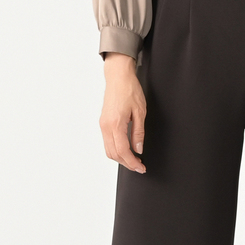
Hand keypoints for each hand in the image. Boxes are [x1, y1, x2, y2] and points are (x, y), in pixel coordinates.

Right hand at [100, 53, 146, 172]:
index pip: (123, 151)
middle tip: (139, 166)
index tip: (141, 167)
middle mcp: (106, 126)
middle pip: (114, 154)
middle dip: (127, 163)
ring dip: (120, 158)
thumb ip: (138, 133)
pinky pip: (107, 142)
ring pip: (109, 150)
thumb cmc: (129, 90)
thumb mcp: (140, 112)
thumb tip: (139, 148)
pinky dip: (116, 150)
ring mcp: (103, 125)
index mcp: (116, 124)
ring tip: (134, 160)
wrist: (118, 77)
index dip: (132, 162)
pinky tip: (125, 150)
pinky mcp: (103, 123)